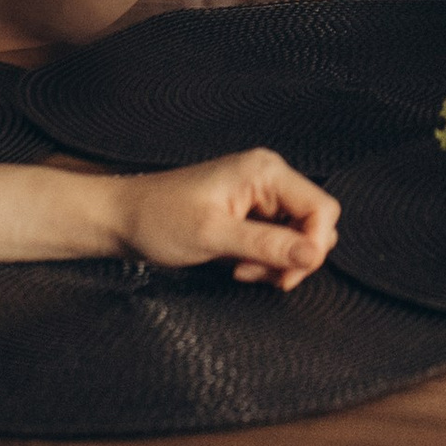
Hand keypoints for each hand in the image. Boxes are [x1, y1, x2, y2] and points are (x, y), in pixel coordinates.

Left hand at [103, 150, 338, 287]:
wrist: (122, 220)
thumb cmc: (158, 219)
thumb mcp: (213, 235)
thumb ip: (267, 244)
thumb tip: (313, 255)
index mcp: (265, 172)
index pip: (322, 209)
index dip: (313, 245)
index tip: (287, 273)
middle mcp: (268, 178)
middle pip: (314, 224)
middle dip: (293, 257)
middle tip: (256, 273)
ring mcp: (260, 195)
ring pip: (297, 237)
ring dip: (277, 262)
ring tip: (241, 269)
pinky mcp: (250, 213)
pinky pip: (278, 241)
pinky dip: (265, 260)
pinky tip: (238, 264)